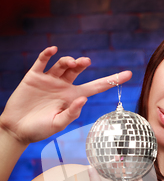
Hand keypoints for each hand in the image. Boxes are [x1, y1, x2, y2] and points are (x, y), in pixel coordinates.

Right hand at [0, 46, 131, 143]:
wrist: (17, 129)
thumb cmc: (39, 130)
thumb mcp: (58, 124)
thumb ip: (71, 113)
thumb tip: (84, 99)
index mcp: (73, 97)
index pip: (97, 87)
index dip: (112, 80)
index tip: (129, 74)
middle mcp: (63, 86)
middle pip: (78, 71)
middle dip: (82, 64)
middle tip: (85, 62)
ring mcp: (49, 80)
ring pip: (62, 65)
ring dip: (67, 60)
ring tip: (71, 62)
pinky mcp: (34, 77)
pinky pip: (42, 62)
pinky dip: (47, 54)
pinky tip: (53, 50)